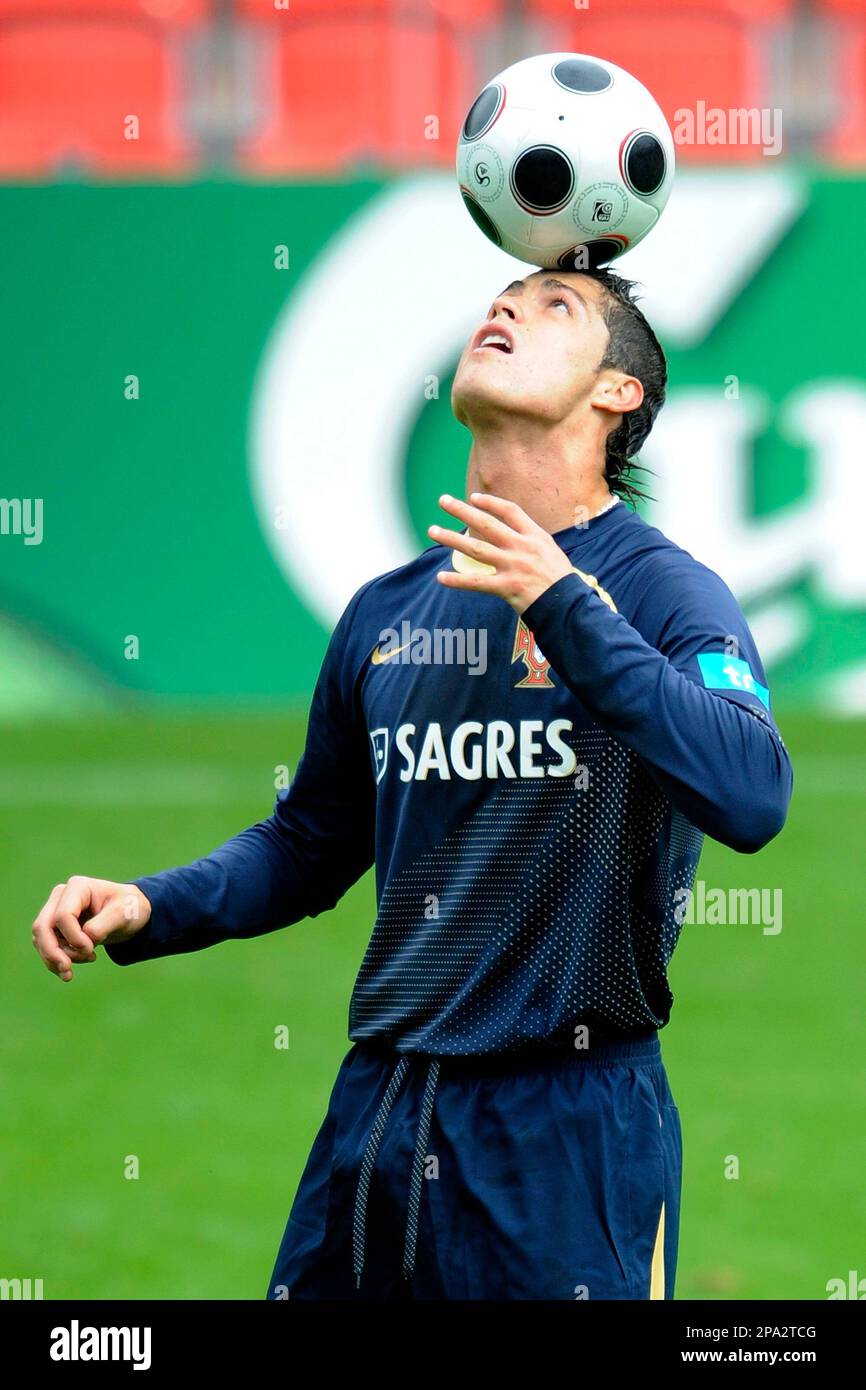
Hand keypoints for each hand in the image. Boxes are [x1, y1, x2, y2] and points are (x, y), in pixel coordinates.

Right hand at [32, 876, 151, 982]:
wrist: (131, 913)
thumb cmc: (128, 908)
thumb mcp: (122, 914)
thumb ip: (102, 926)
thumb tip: (84, 939)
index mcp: (78, 887)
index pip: (63, 916)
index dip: (74, 938)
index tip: (92, 951)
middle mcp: (61, 897)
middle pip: (42, 927)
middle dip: (52, 952)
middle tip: (68, 971)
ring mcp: (55, 912)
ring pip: (41, 940)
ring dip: (53, 960)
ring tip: (70, 973)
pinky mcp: (55, 928)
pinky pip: (45, 947)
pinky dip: (53, 962)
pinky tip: (68, 972)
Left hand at [428, 493, 573, 613]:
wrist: (570, 605)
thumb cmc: (561, 581)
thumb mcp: (552, 552)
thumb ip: (532, 542)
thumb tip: (515, 536)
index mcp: (535, 536)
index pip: (509, 511)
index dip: (490, 503)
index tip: (473, 498)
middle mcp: (522, 547)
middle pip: (486, 524)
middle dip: (462, 510)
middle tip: (443, 501)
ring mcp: (513, 567)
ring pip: (475, 548)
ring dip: (451, 538)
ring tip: (433, 530)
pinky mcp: (506, 588)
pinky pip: (476, 583)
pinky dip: (457, 581)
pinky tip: (441, 577)